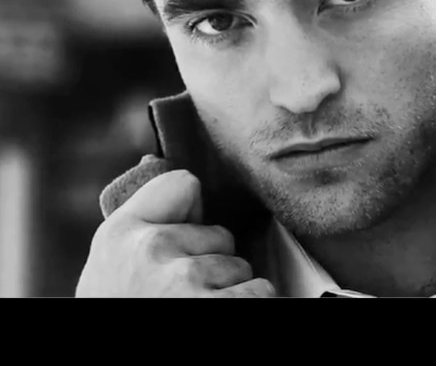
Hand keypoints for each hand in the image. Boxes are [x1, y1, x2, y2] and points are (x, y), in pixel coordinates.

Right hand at [76, 170, 274, 297]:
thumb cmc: (122, 306)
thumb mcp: (113, 269)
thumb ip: (146, 230)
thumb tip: (193, 195)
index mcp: (120, 235)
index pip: (183, 185)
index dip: (191, 213)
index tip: (184, 233)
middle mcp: (152, 250)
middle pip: (221, 234)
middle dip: (211, 264)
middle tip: (182, 297)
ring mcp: (185, 280)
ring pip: (240, 267)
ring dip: (229, 292)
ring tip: (197, 310)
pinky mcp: (216, 306)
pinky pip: (261, 291)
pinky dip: (252, 304)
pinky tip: (223, 311)